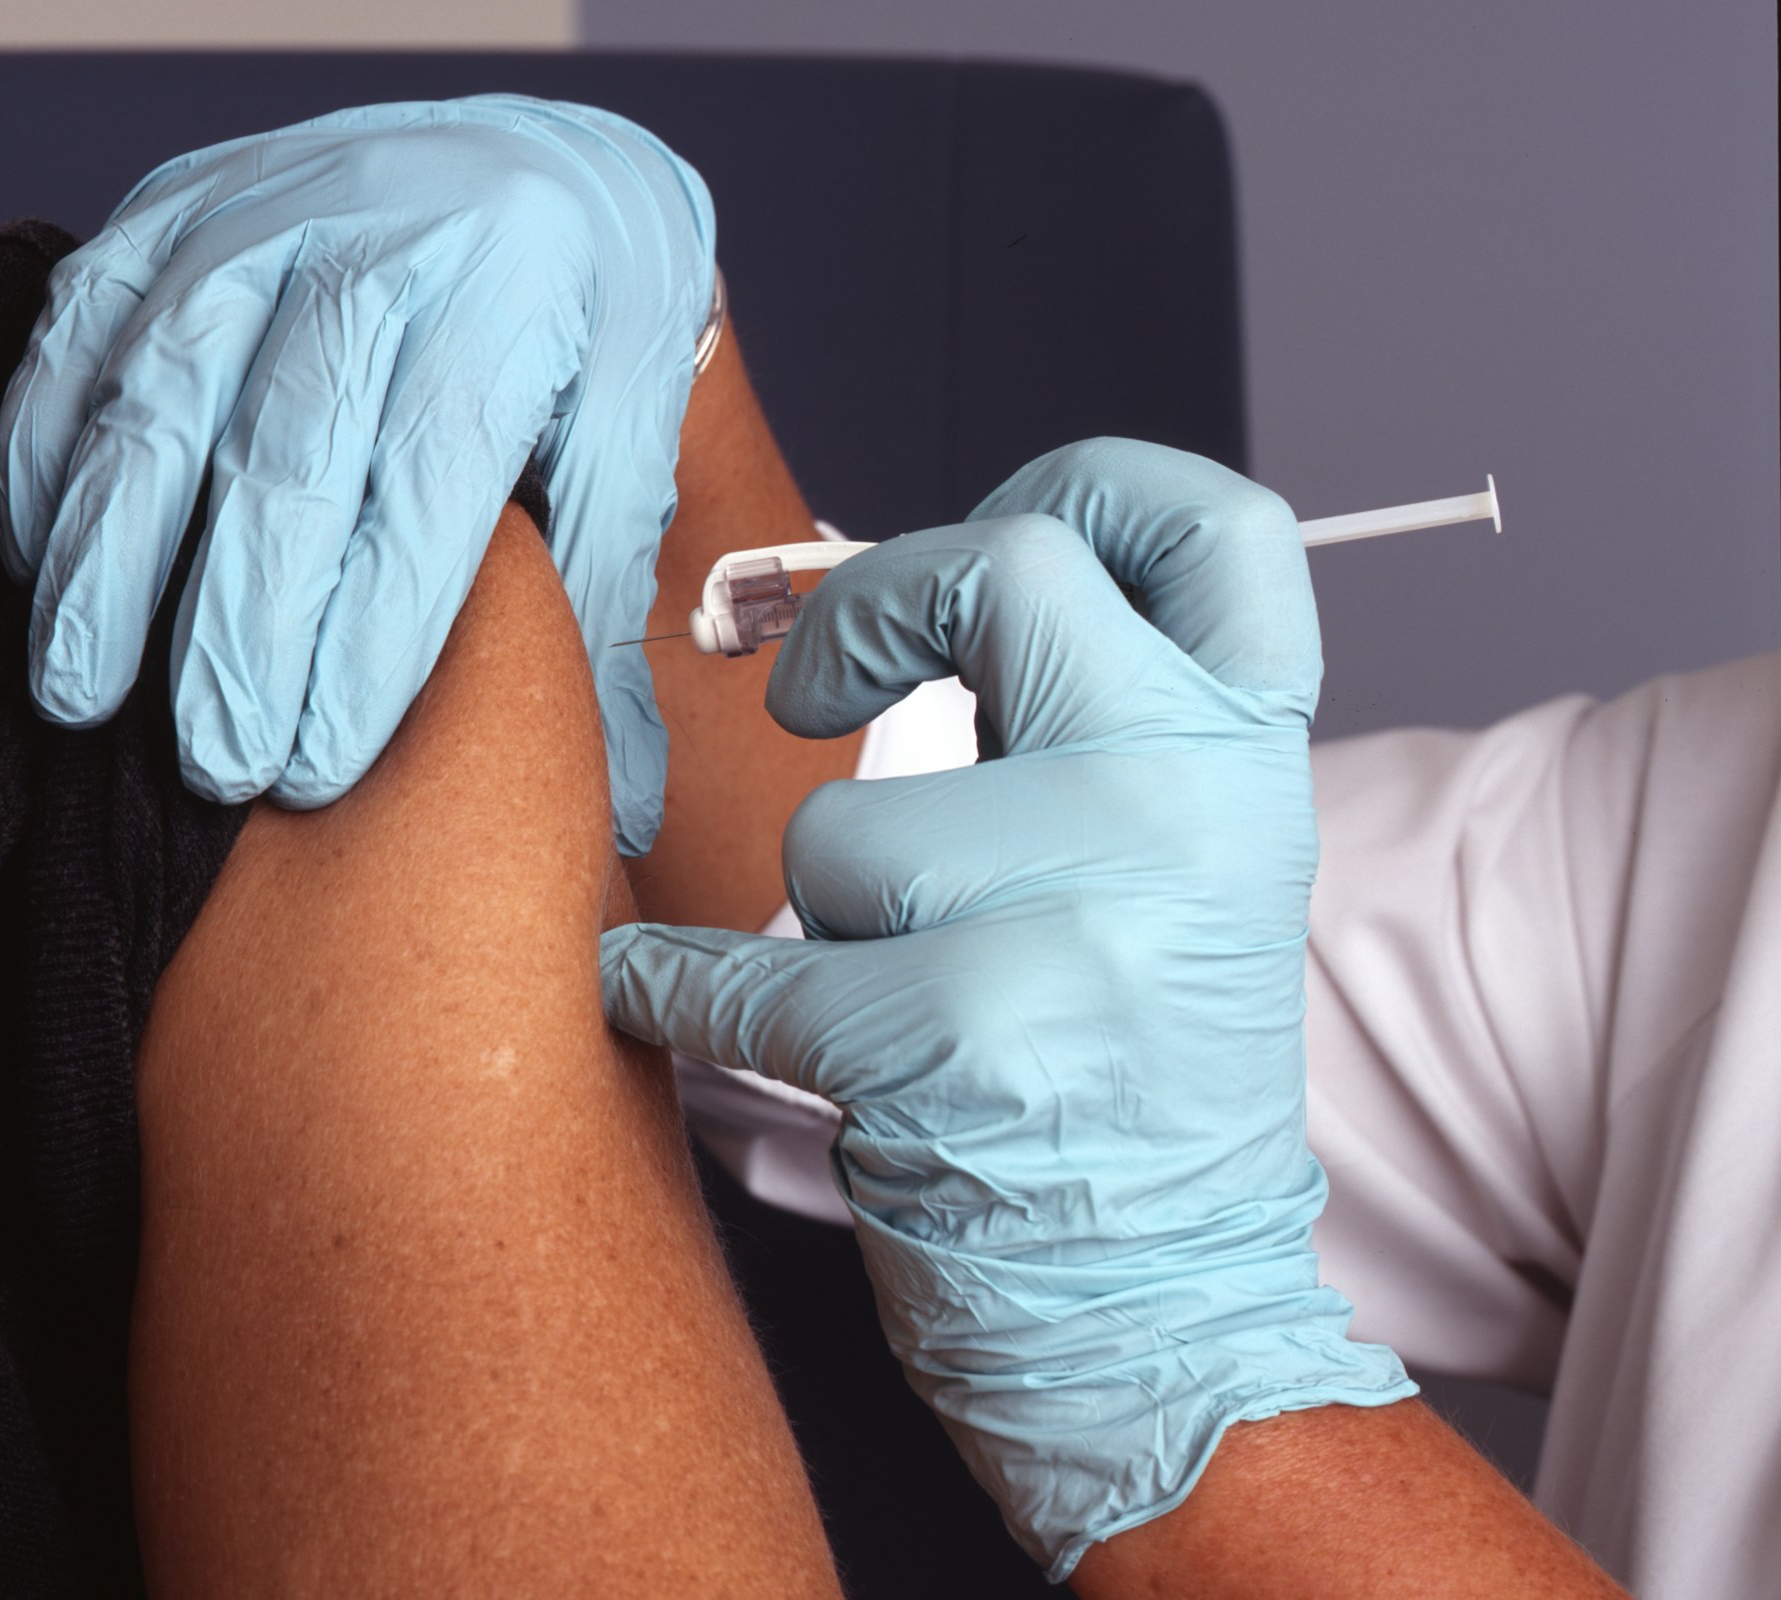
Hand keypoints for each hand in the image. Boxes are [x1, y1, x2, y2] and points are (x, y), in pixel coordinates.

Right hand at [0, 96, 715, 851]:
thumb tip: (626, 799)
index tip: (314, 767)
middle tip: (215, 766)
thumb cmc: (586, 326)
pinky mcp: (167, 212)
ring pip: (157, 403)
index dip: (364, 642)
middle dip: (238, 631)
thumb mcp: (636, 439)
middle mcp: (371, 254)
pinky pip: (80, 334)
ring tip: (81, 693)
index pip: (421, 496)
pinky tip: (45, 563)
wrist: (530, 166)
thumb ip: (607, 605)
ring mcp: (254, 223)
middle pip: (283, 463)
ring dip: (109, 560)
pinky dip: (44, 450)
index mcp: (505, 309)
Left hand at [601, 440, 1414, 1578]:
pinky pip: (749, 972)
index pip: (1218, 527)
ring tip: (893, 996)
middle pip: (1002, 574)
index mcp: (1248, 759)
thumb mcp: (1166, 868)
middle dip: (864, 614)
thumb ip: (1076, 727)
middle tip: (810, 688)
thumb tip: (908, 601)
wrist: (1164, 1315)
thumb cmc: (1127, 1076)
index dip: (1092, 480)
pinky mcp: (964, 1038)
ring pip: (840, 829)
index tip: (992, 517)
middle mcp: (1192, 806)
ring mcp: (1086, 916)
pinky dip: (678, 994)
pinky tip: (668, 1001)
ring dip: (821, 915)